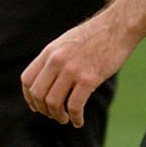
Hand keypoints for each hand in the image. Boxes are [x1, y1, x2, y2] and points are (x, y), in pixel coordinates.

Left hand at [21, 12, 133, 126]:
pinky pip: (75, 106)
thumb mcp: (67, 41)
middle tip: (54, 115)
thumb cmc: (96, 34)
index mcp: (50, 51)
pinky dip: (76, 118)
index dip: (29, 98)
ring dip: (58, 116)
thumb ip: (55, 58)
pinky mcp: (89, 78)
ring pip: (53, 103)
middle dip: (44, 110)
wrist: (119, 25)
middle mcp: (57, 60)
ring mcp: (72, 69)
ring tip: (66, 118)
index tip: (38, 106)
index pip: (27, 80)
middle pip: (38, 94)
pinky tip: (80, 121)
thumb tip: (48, 81)